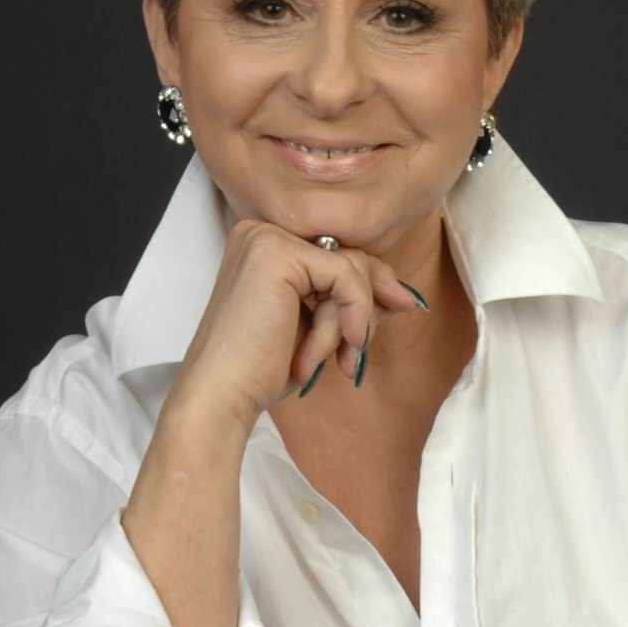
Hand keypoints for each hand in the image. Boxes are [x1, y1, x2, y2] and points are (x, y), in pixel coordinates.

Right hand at [170, 215, 424, 433]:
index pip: (336, 254)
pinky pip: (345, 278)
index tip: (393, 312)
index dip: (369, 287)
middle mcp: (261, 231)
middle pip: (348, 255)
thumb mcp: (317, 329)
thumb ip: (352, 303)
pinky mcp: (278, 254)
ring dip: (349, 323)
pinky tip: (337, 349)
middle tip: (357, 349)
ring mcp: (267, 238)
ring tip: (330, 359)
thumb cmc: (262, 370)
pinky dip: (351, 317)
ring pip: (351, 269)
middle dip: (366, 306)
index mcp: (265, 245)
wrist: (223, 395)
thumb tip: (404, 295)